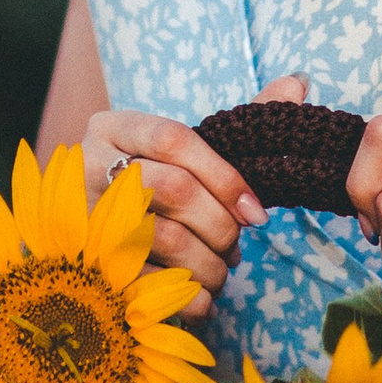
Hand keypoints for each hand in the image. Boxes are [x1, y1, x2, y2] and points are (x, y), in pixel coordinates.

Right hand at [78, 77, 307, 320]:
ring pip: (163, 237)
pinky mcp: (85, 263)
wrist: (90, 237)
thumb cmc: (154, 190)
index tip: (256, 213)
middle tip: (236, 249)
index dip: (224, 177)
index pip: (175, 139)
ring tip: (220, 274)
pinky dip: (188, 296)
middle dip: (220, 226)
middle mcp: (89, 163)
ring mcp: (82, 214)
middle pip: (173, 188)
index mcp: (115, 128)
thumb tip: (298, 83)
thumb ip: (240, 125)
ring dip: (208, 264)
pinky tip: (203, 300)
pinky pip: (146, 282)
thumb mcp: (188, 155)